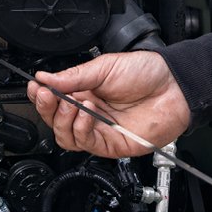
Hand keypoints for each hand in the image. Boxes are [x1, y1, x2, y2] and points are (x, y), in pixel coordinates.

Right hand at [25, 51, 191, 156]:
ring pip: (67, 137)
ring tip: (72, 103)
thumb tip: (44, 78)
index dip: (42, 96)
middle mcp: (91, 112)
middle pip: (56, 121)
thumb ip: (73, 76)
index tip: (35, 87)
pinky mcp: (113, 144)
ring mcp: (102, 129)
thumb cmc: (148, 73)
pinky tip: (87, 113)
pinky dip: (82, 128)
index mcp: (86, 91)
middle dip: (47, 109)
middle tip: (48, 95)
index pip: (55, 100)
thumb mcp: (104, 67)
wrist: (175, 86)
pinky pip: (88, 143)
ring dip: (63, 120)